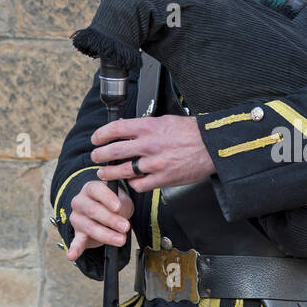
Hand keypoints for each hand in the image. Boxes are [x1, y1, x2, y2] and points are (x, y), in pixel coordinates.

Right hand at [67, 181, 133, 261]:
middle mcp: (80, 202)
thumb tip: (119, 213)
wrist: (107, 213)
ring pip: (89, 226)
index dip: (107, 198)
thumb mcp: (121, 199)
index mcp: (91, 189)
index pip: (96, 190)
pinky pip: (76, 241)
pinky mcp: (77, 233)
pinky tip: (72, 255)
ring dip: (106, 235)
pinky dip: (74, 249)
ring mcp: (77, 218)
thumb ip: (120, 204)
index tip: (118, 207)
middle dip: (110, 220)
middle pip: (93, 210)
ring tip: (121, 240)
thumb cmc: (114, 203)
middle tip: (125, 227)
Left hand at [91, 115, 216, 191]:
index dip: (101, 135)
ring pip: (123, 170)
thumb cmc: (192, 133)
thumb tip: (126, 129)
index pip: (116, 129)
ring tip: (104, 173)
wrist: (212, 146)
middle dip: (99, 155)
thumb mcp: (166, 120)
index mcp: (149, 127)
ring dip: (109, 172)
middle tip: (95, 157)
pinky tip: (131, 181)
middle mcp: (149, 145)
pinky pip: (139, 185)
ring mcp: (155, 163)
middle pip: (114, 151)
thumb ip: (145, 126)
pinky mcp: (163, 179)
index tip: (96, 139)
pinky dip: (132, 184)